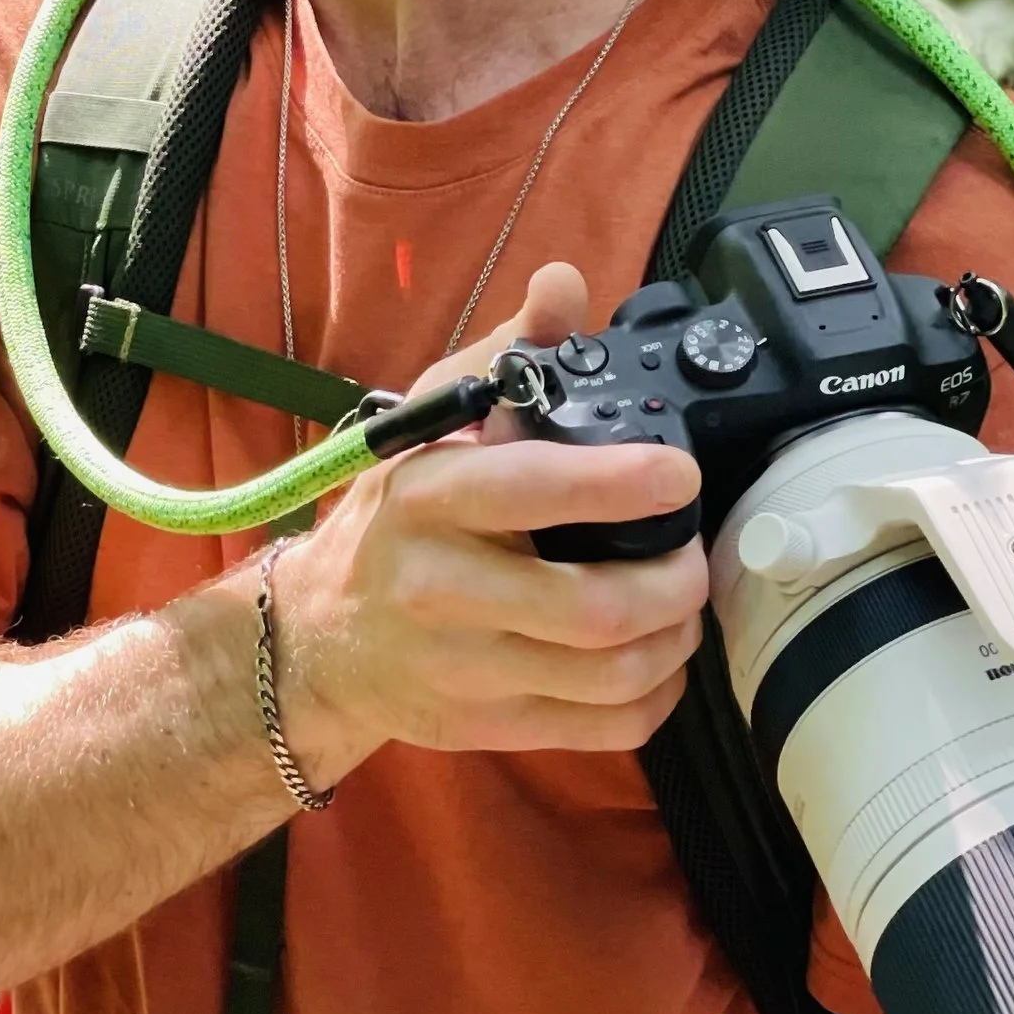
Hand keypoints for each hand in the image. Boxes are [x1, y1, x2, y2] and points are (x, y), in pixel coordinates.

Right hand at [274, 263, 706, 776]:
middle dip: (675, 581)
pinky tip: (659, 661)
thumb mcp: (431, 422)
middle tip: (695, 554)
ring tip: (684, 605)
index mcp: (430, 497)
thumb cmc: (394, 516)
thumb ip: (507, 354)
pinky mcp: (484, 726)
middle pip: (594, 607)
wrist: (319, 636)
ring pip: (610, 675)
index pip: (534, 491)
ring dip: (676, 640)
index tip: (682, 474)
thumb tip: (564, 284)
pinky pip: (601, 729)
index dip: (623, 484)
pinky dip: (655, 697)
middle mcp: (441, 588)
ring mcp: (463, 669)